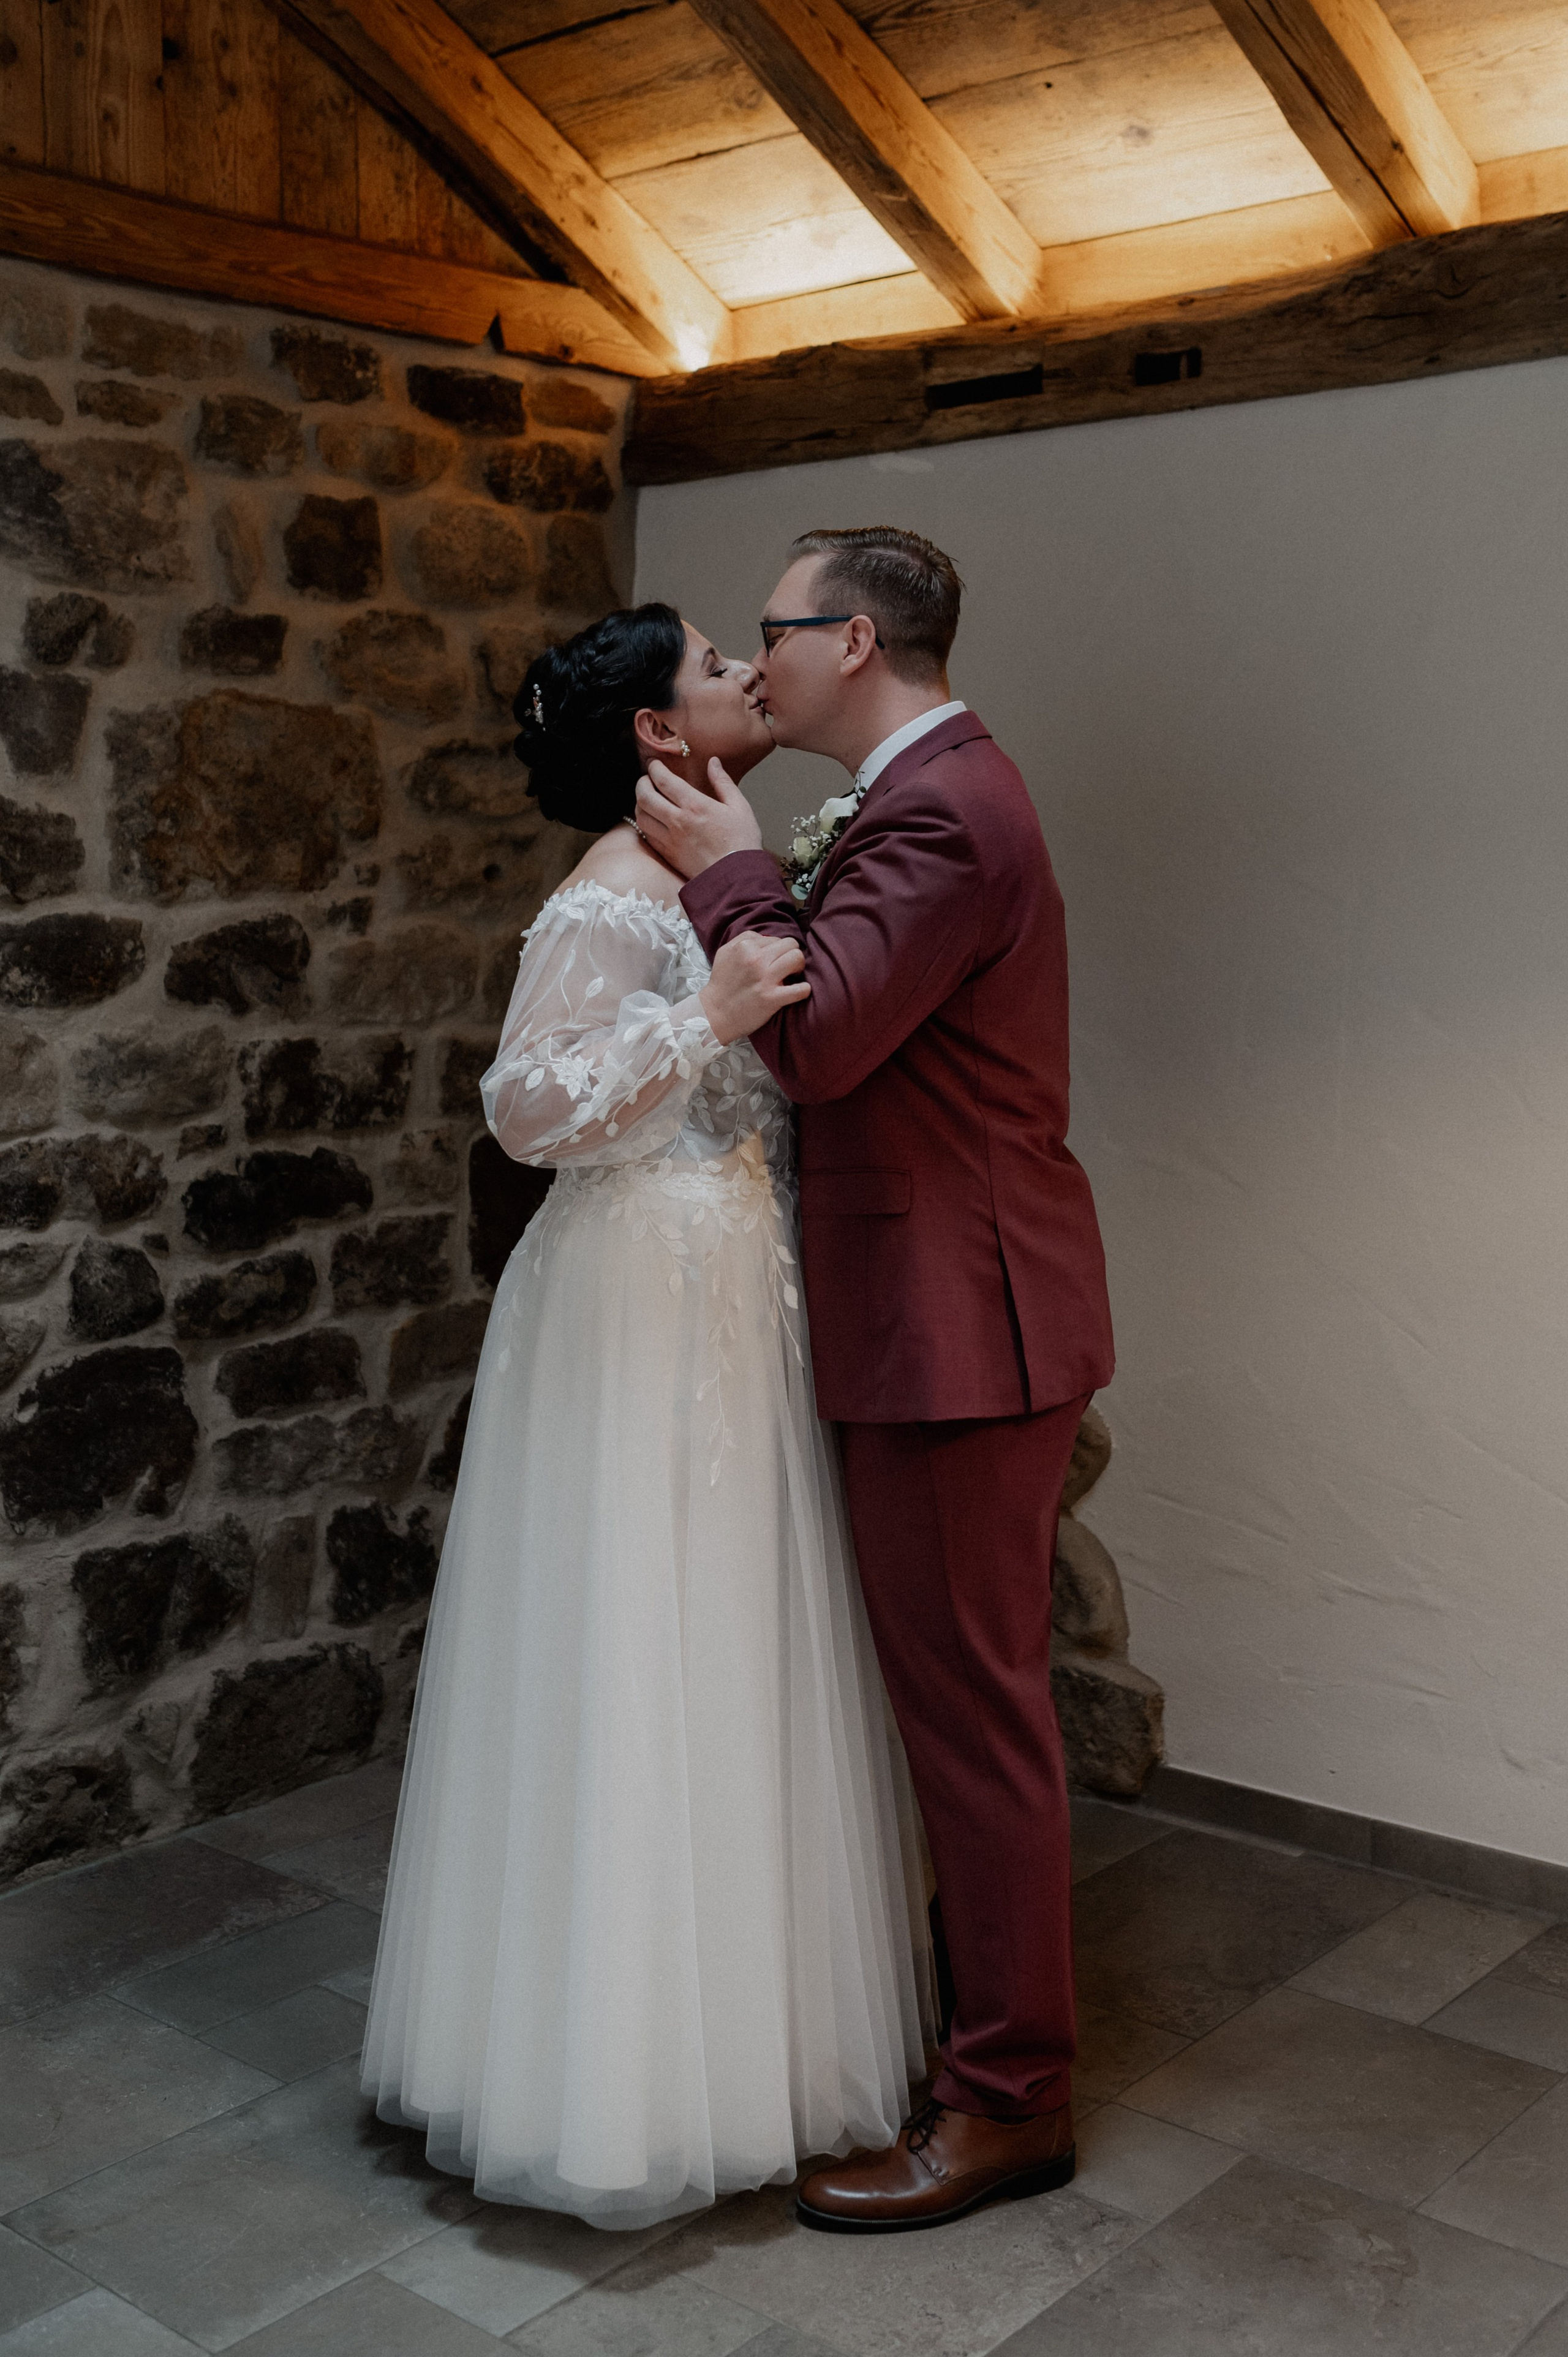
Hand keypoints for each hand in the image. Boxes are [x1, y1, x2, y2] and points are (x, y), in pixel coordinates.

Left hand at [635, 757, 762, 877]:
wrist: (738, 878)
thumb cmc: (742, 842)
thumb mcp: (740, 807)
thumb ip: (723, 782)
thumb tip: (713, 762)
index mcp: (695, 806)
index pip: (664, 780)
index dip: (655, 768)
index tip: (654, 764)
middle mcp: (678, 821)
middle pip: (644, 797)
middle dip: (641, 783)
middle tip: (646, 779)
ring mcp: (670, 840)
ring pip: (641, 817)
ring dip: (639, 804)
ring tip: (646, 799)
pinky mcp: (669, 856)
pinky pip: (647, 836)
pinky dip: (645, 824)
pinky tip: (652, 820)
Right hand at [700, 930, 809, 1043]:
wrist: (715, 1013)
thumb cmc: (722, 982)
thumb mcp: (725, 952)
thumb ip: (745, 939)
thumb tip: (766, 938)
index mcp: (745, 947)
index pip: (776, 939)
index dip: (778, 950)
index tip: (774, 961)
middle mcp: (756, 960)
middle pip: (791, 945)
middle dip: (792, 954)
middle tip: (787, 966)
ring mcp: (765, 979)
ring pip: (797, 958)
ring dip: (799, 967)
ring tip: (792, 975)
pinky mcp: (772, 998)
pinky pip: (800, 989)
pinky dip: (803, 990)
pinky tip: (799, 991)